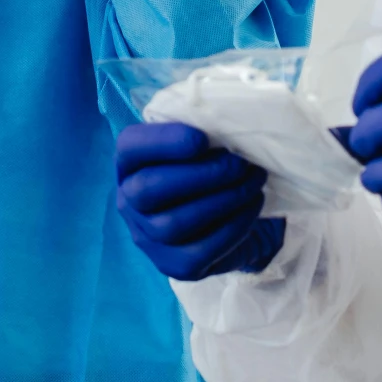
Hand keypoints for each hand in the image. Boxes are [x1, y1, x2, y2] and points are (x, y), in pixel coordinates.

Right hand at [116, 121, 285, 280]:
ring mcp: (147, 237)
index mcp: (129, 162)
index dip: (163, 142)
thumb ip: (203, 128)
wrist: (225, 219)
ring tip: (253, 182)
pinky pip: (198, 251)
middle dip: (201, 175)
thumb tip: (229, 115)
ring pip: (173, 224)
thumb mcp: (201, 143)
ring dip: (222, 200)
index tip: (202, 138)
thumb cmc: (208, 169)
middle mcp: (128, 201)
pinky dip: (232, 227)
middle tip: (240, 164)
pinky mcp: (173, 266)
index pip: (131, 147)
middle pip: (149, 189)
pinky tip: (252, 206)